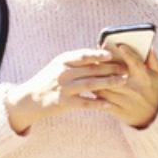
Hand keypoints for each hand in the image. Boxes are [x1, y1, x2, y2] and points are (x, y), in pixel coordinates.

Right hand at [3, 48, 127, 133]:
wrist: (31, 98)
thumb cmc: (49, 79)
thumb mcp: (59, 65)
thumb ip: (76, 60)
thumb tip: (99, 53)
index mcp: (63, 60)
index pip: (84, 55)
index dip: (99, 54)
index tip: (113, 54)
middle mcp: (64, 72)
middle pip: (91, 69)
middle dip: (111, 68)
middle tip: (126, 69)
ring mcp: (64, 88)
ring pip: (91, 84)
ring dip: (109, 82)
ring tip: (123, 82)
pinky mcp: (64, 102)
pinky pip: (85, 102)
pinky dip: (98, 103)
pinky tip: (109, 105)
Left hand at [94, 43, 157, 127]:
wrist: (153, 116)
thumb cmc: (152, 89)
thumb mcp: (157, 74)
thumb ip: (152, 59)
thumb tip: (147, 45)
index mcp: (144, 78)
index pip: (136, 64)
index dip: (128, 54)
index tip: (120, 45)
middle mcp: (135, 89)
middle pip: (116, 76)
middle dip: (104, 66)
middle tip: (93, 57)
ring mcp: (126, 101)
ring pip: (106, 88)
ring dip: (95, 79)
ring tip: (86, 71)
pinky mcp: (119, 111)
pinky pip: (103, 102)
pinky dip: (95, 94)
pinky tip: (89, 86)